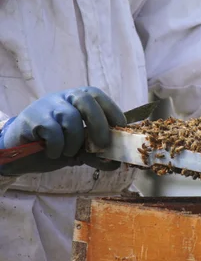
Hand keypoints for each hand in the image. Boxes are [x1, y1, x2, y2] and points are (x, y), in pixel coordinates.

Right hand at [0, 87, 126, 175]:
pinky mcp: (32, 117)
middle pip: (86, 100)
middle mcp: (63, 97)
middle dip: (99, 124)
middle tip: (102, 146)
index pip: (98, 96)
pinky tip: (53, 153)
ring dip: (74, 141)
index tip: (120, 130)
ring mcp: (47, 105)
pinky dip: (58, 147)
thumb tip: (117, 163)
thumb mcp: (79, 151)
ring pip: (70, 118)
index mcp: (78, 100)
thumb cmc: (54, 145)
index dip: (112, 111)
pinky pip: (53, 131)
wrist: (20, 152)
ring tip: (68, 152)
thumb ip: (96, 154)